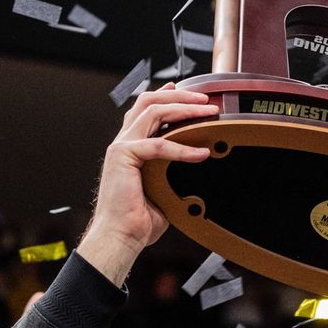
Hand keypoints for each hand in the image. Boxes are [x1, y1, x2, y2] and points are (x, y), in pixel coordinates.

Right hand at [78, 84, 217, 277]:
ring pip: (153, 112)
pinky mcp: (123, 157)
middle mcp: (122, 143)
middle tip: (205, 99)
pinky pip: (159, 145)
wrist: (120, 237)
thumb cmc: (137, 222)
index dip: (165, 97)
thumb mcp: (162, 190)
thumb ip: (173, 173)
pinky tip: (200, 154)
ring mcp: (121, 147)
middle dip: (180, 96)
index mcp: (129, 148)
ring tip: (207, 112)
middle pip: (149, 103)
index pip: (145, 111)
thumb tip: (196, 168)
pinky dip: (183, 148)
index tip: (185, 91)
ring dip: (183, 108)